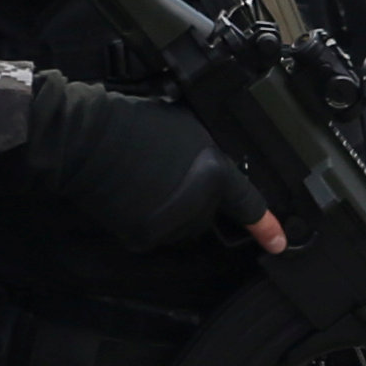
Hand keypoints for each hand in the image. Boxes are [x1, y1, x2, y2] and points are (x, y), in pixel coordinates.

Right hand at [24, 72, 285, 253]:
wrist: (86, 138)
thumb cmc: (131, 123)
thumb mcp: (185, 126)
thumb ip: (207, 153)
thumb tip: (213, 167)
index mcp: (212, 171)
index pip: (246, 203)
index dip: (265, 226)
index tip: (278, 243)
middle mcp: (196, 203)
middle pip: (206, 215)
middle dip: (194, 201)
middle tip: (166, 175)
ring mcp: (170, 223)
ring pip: (181, 228)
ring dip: (172, 213)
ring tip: (145, 182)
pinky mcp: (143, 235)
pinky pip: (154, 234)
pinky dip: (145, 220)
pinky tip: (131, 195)